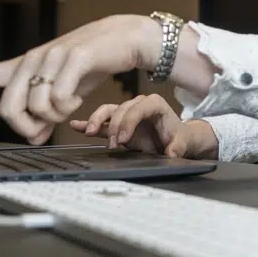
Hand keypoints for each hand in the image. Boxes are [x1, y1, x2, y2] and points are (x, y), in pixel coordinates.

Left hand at [0, 14, 163, 144]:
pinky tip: (81, 97)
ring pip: (37, 108)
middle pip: (7, 110)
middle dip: (28, 128)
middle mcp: (28, 60)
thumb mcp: (63, 94)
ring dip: (57, 118)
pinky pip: (60, 99)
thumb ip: (44, 114)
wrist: (124, 38)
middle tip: (46, 127)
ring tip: (71, 104)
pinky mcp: (72, 56)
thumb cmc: (90, 66)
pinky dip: (71, 107)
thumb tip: (35, 136)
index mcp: (21, 68)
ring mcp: (49, 56)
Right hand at [69, 96, 218, 158]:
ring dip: (97, 121)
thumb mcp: (181, 142)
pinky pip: (101, 121)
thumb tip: (171, 152)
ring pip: (108, 111)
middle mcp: (138, 104)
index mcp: (154, 104)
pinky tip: (75, 125)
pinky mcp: (118, 123)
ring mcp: (126, 112)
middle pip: (121, 110)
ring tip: (90, 133)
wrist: (174, 140)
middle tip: (115, 146)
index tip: (124, 139)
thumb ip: (177, 147)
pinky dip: (88, 123)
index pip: (138, 107)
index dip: (129, 121)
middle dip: (115, 127)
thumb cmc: (177, 137)